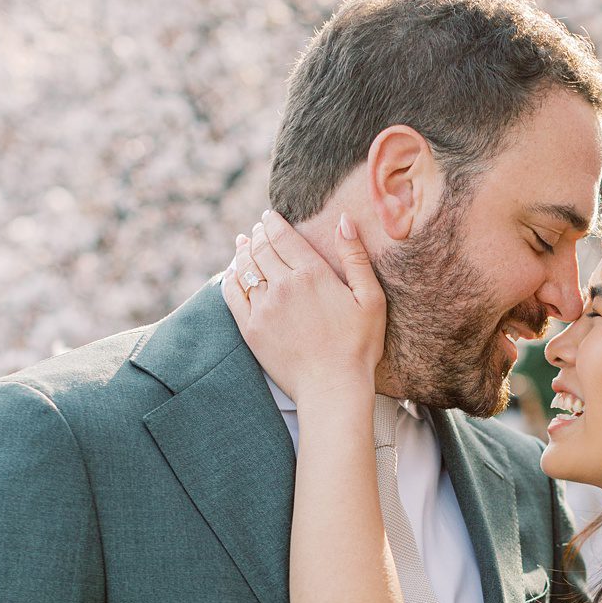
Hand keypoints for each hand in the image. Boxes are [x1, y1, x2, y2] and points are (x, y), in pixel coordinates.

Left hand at [221, 207, 384, 403]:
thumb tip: (343, 221)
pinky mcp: (251, 329)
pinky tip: (232, 273)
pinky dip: (230, 279)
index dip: (272, 222)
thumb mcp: (371, 298)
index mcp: (312, 273)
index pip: (283, 236)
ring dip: (242, 252)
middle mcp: (283, 286)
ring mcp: (264, 308)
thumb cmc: (358, 344)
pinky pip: (232, 295)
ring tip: (243, 243)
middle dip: (257, 234)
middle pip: (261, 249)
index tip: (268, 216)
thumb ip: (355, 257)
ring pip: (245, 269)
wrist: (332, 386)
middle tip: (256, 229)